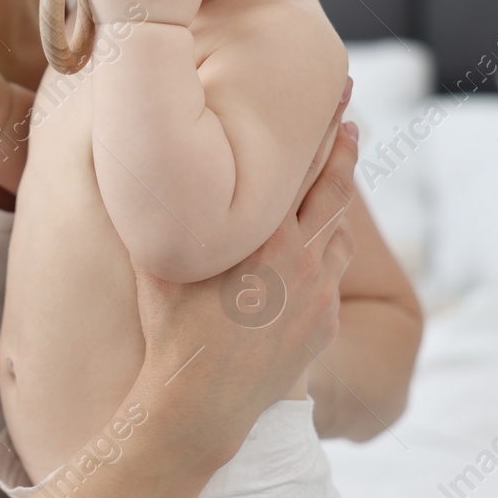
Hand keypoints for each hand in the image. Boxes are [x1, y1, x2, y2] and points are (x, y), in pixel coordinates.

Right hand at [133, 79, 358, 469]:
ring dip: (337, 207)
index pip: (303, 165)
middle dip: (343, 151)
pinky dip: (329, 257)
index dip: (320, 126)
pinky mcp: (325, 326)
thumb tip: (146, 165)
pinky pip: (334, 280)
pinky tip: (322, 253)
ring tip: (336, 185)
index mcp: (267, 233)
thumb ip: (162, 210)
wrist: (200, 405)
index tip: (338, 92)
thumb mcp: (157, 259)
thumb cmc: (169, 329)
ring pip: (339, 236)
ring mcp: (320, 295)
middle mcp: (303, 258)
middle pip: (334, 191)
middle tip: (351, 120)